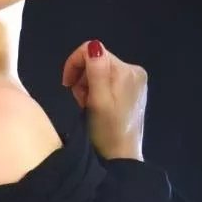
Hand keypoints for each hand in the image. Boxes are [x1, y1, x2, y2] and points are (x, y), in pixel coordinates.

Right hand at [61, 40, 146, 160]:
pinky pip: (107, 80)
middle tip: (81, 100)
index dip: (74, 64)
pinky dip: (96, 90)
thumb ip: (96, 70)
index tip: (66, 85)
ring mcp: (134, 81)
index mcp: (127, 70)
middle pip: (96, 60)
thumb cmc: (107, 131)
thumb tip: (93, 45)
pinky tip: (96, 105)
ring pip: (99, 71)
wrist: (121, 157)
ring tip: (88, 104)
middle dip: (82, 77)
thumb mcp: (98, 100)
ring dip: (87, 85)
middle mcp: (134, 70)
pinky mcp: (132, 90)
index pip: (92, 51)